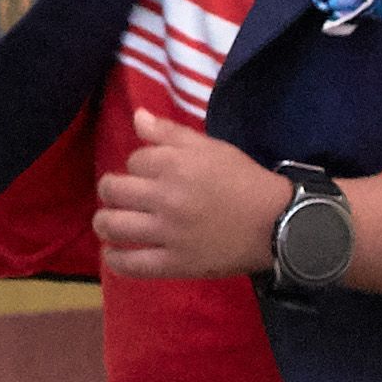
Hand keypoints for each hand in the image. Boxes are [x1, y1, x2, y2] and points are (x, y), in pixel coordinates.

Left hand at [96, 114, 287, 282]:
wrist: (276, 223)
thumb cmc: (244, 181)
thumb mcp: (211, 147)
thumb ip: (170, 133)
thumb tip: (137, 117)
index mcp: (174, 164)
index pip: (133, 161)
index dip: (139, 166)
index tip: (151, 174)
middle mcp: (165, 197)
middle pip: (112, 190)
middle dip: (111, 190)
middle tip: (119, 197)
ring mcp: (167, 233)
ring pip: (112, 225)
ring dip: (104, 222)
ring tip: (109, 223)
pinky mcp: (174, 263)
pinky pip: (132, 265)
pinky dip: (115, 260)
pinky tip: (114, 254)